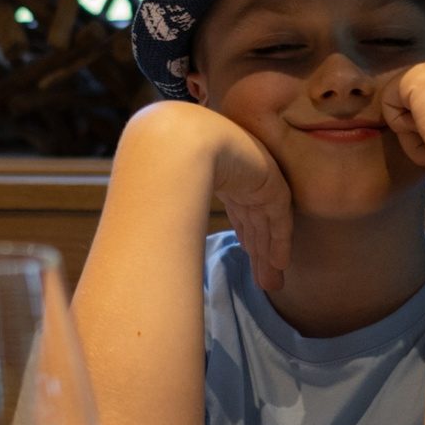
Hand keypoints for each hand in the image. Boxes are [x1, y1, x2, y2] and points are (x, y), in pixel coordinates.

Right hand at [133, 99, 293, 292]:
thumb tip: (144, 230)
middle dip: (259, 253)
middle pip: (255, 224)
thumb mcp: (171, 185)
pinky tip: (280, 264)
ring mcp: (259, 183)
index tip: (246, 256)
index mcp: (223, 176)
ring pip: (267, 227)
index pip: (239, 212)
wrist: (185, 140)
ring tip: (271, 284)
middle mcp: (243, 180)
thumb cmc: (167, 159)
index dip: (245, 236)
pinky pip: (279, 222)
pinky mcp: (271, 188)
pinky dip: (279, 244)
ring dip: (268, 257)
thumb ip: (172, 204)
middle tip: (264, 281)